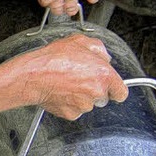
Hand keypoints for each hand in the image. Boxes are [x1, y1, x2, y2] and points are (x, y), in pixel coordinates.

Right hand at [13, 33, 128, 118]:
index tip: (110, 88)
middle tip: (80, 79)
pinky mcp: (72, 114)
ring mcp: (84, 105)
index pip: (121, 92)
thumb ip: (98, 48)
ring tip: (67, 83)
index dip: (115, 89)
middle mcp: (97, 92)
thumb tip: (105, 57)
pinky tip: (61, 92)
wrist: (34, 75)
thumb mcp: (79, 41)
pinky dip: (69, 104)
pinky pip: (75, 111)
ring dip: (81, 97)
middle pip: (103, 98)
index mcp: (104, 74)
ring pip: (88, 105)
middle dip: (95, 91)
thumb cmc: (53, 58)